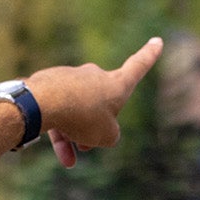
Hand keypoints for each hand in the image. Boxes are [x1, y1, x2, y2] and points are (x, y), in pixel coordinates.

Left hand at [27, 38, 162, 167]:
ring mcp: (70, 78)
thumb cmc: (82, 116)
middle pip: (99, 105)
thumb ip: (109, 134)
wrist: (42, 102)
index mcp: (116, 83)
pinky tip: (50, 144)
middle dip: (93, 128)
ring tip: (67, 158)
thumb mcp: (106, 135)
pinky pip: (57, 110)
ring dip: (73, 134)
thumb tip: (94, 132)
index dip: (149, 55)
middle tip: (84, 147)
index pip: (138, 67)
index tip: (157, 40)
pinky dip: (57, 128)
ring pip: (75, 111)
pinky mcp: (49, 84)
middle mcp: (94, 76)